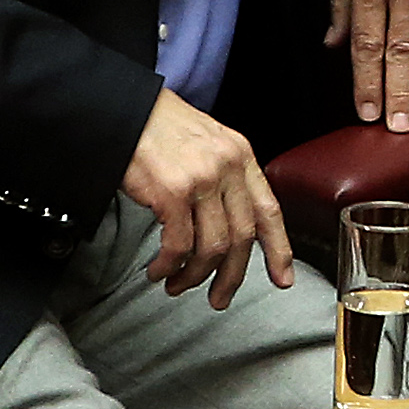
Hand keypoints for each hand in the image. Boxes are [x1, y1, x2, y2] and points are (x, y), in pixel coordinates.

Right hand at [121, 88, 292, 306]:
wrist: (126, 110)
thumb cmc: (161, 129)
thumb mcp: (208, 144)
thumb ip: (225, 177)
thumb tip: (230, 222)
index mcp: (242, 157)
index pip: (269, 210)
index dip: (279, 249)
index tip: (283, 279)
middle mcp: (228, 168)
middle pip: (242, 237)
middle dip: (231, 276)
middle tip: (219, 299)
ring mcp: (202, 180)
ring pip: (211, 247)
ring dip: (193, 276)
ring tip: (176, 284)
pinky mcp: (172, 193)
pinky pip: (178, 245)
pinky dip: (168, 265)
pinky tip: (157, 270)